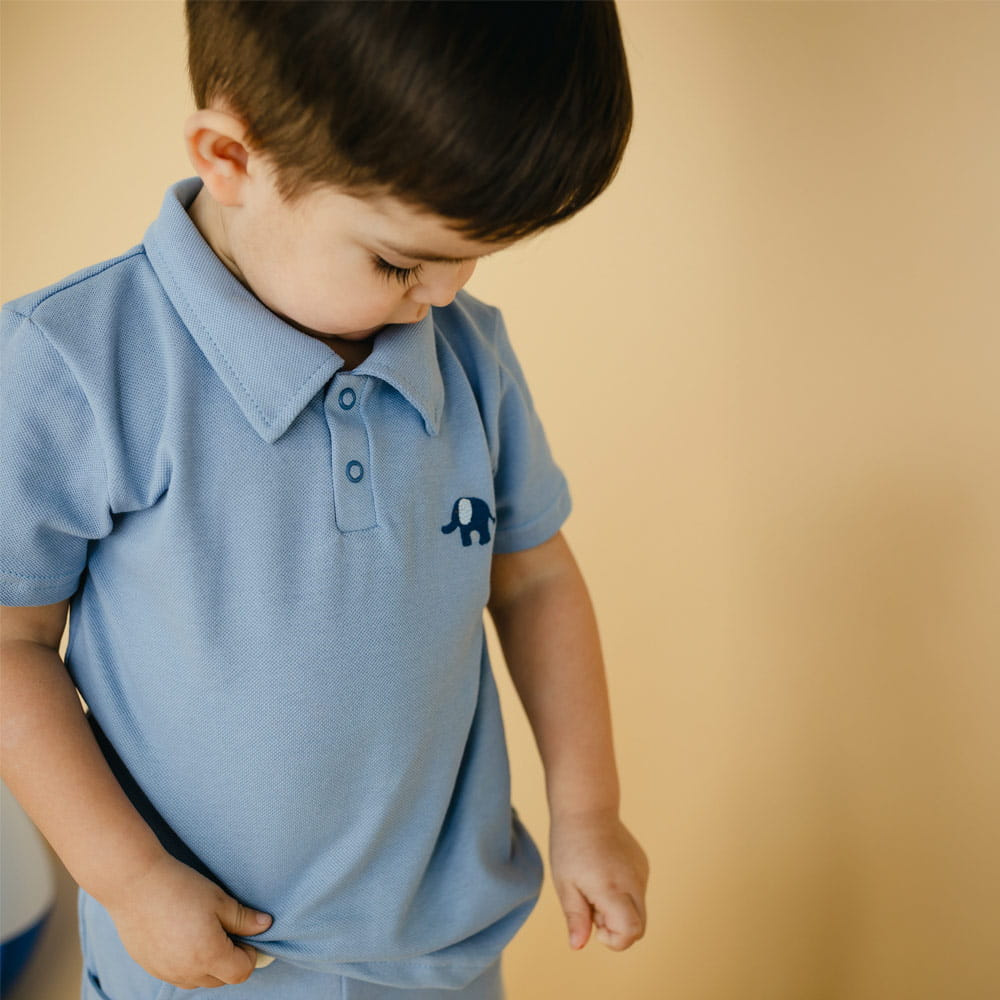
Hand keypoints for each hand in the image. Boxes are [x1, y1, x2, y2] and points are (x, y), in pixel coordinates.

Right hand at [101, 852, 272, 988]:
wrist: (135, 884)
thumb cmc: (181, 888)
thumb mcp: (219, 900)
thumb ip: (244, 919)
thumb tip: (265, 926)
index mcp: (209, 955)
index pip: (241, 972)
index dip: (250, 954)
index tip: (245, 935)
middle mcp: (187, 972)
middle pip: (221, 980)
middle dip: (231, 960)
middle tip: (227, 931)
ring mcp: (166, 972)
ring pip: (199, 980)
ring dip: (208, 964)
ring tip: (204, 932)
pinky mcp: (150, 967)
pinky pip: (177, 975)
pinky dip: (187, 963)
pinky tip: (183, 936)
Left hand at [549, 810, 648, 951]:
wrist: (586, 808)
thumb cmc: (569, 846)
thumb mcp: (565, 884)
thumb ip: (575, 917)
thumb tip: (578, 946)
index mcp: (612, 887)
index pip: (631, 932)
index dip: (614, 940)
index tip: (595, 926)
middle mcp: (634, 881)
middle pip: (640, 927)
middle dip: (617, 928)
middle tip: (592, 907)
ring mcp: (641, 871)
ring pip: (639, 909)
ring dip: (618, 910)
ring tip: (595, 886)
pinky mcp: (643, 863)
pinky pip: (637, 892)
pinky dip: (623, 894)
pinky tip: (603, 873)